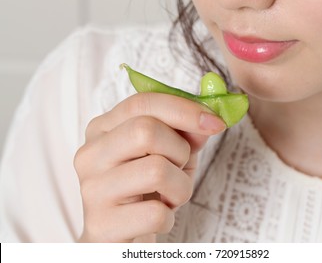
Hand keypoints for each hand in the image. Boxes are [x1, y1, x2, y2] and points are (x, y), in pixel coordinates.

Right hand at [73, 92, 224, 241]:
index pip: (143, 103)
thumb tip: (208, 122)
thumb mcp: (170, 155)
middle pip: (146, 131)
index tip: (216, 122)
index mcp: (103, 129)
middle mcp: (91, 154)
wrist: (122, 234)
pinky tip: (157, 217)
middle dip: (180, 150)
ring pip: (156, 170)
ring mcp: (92, 189)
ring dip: (180, 187)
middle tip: (179, 167)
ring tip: (170, 196)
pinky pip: (156, 213)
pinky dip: (169, 217)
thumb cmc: (148, 189)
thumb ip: (186, 134)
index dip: (184, 109)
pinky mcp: (101, 224)